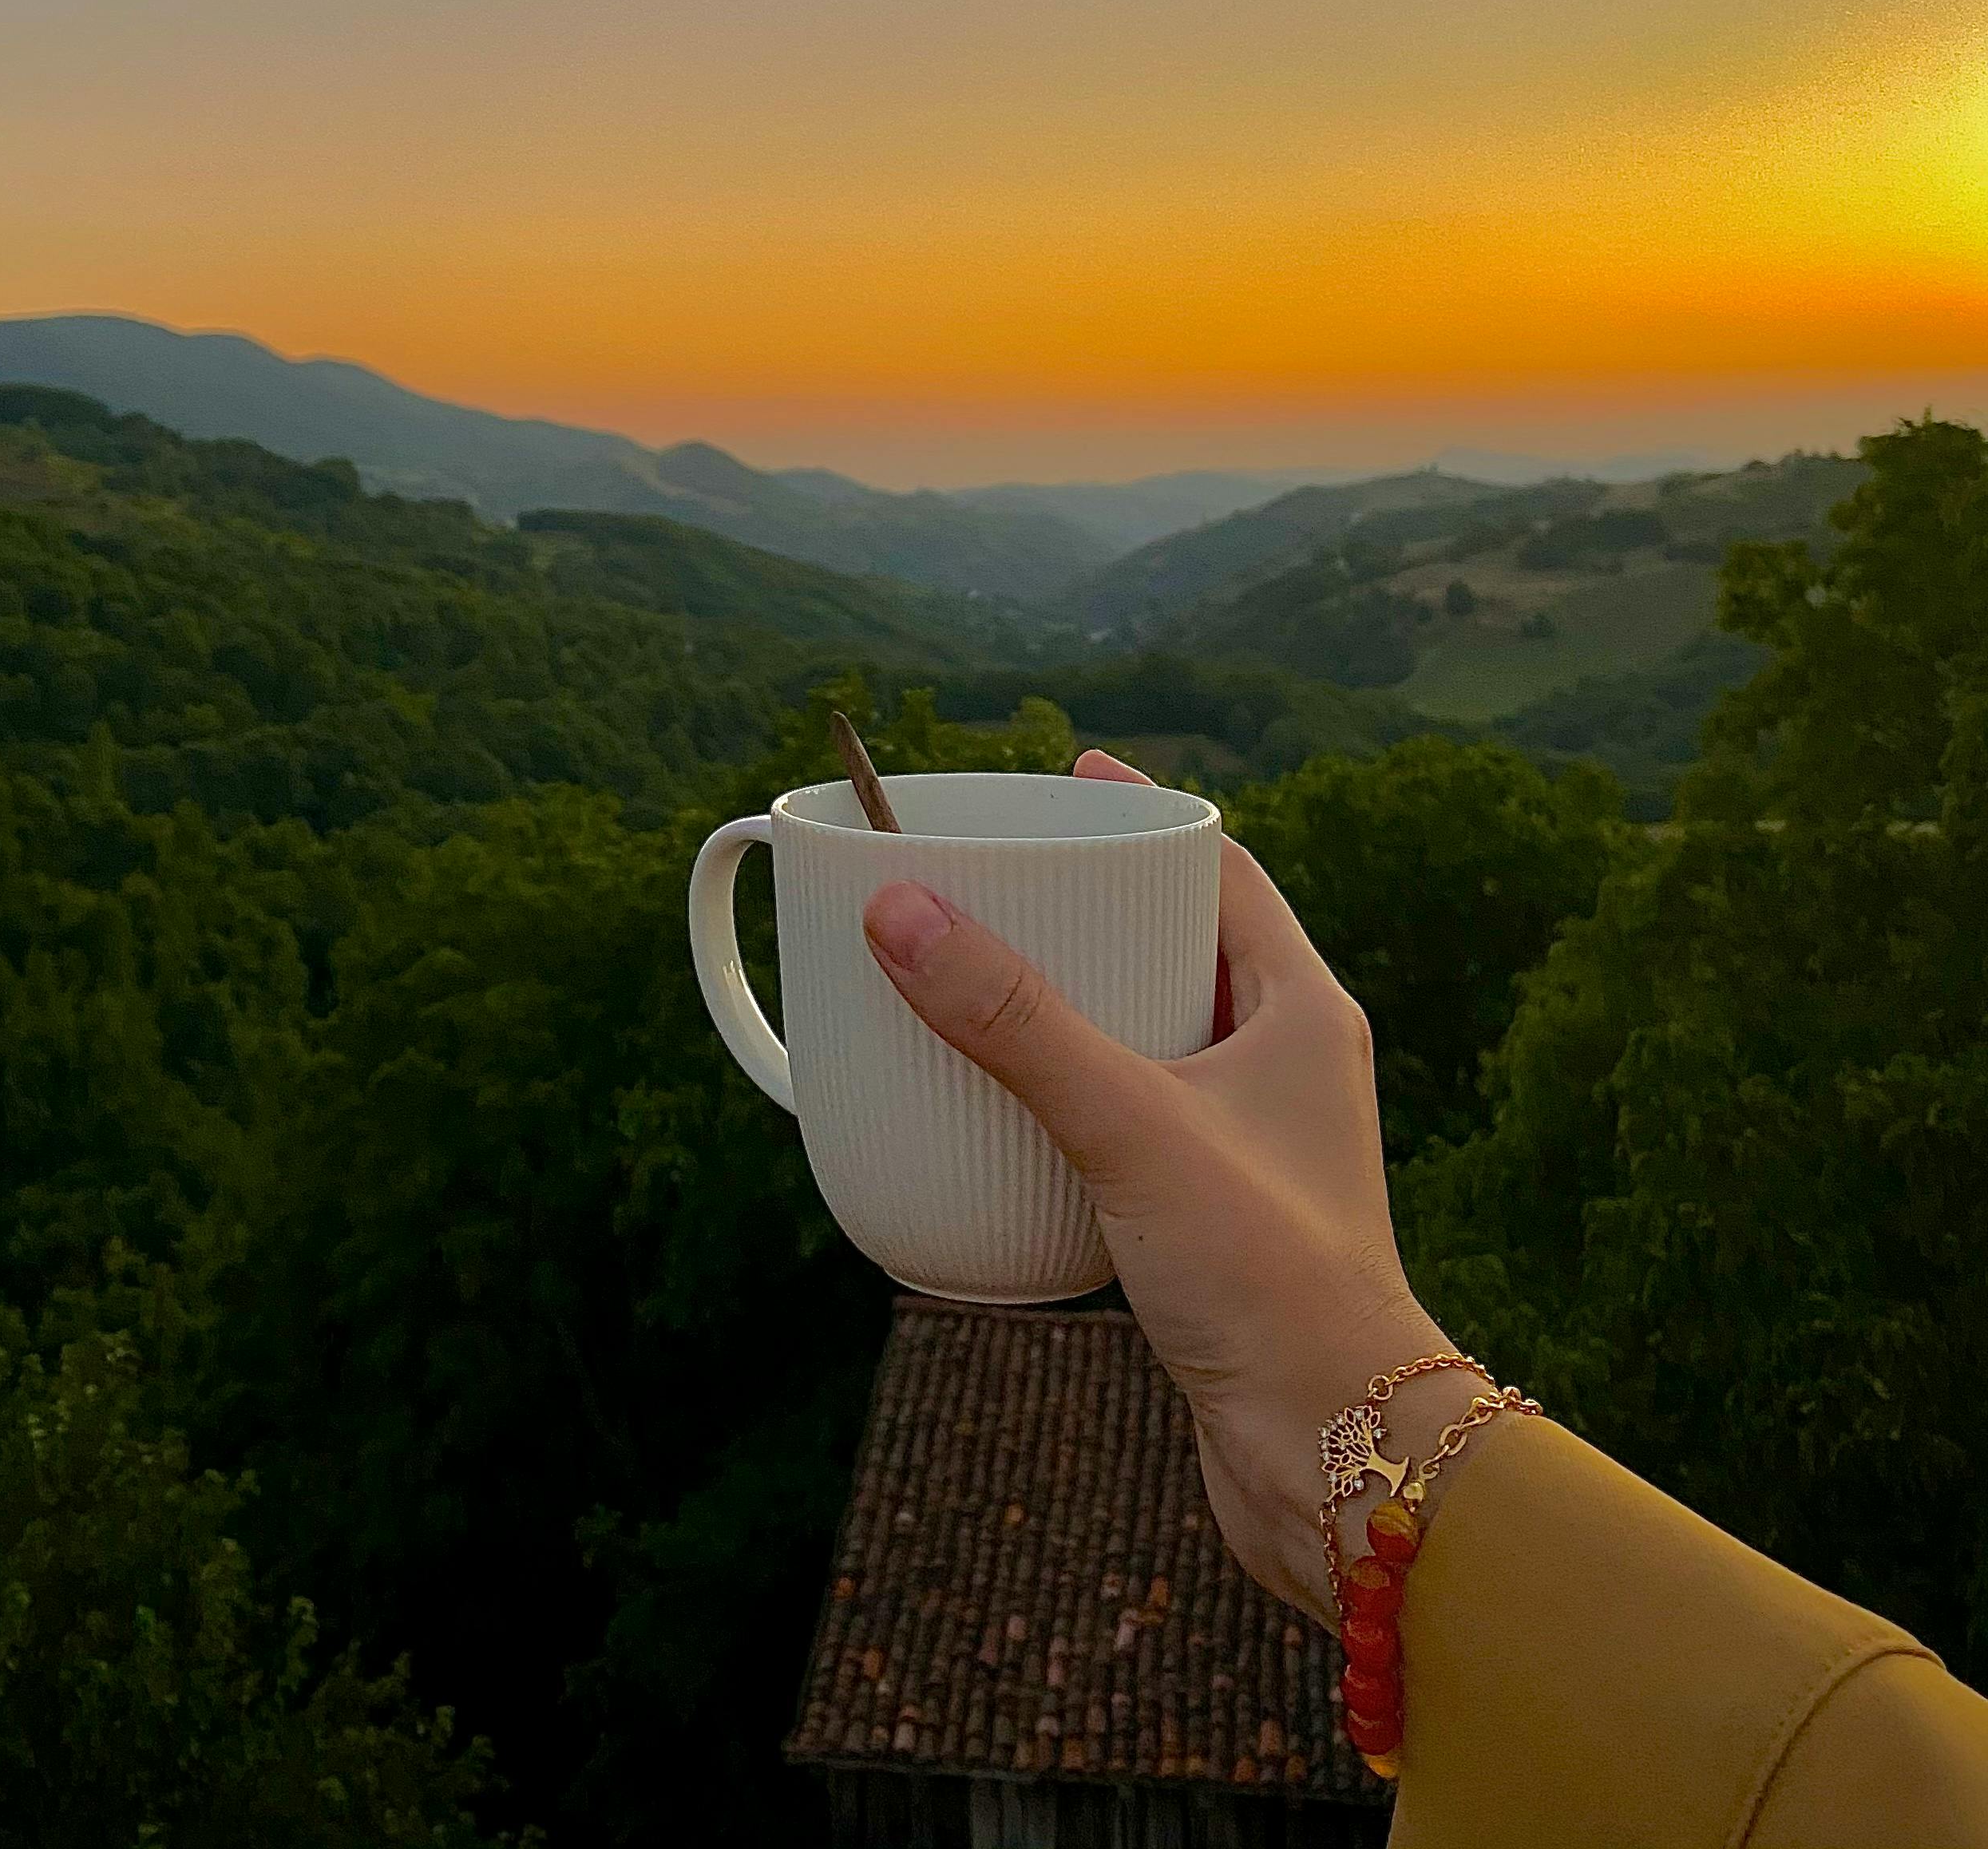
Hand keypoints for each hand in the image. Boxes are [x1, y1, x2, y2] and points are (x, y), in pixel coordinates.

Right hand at [861, 754, 1480, 1617]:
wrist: (1339, 1461)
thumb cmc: (1271, 1281)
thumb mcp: (1130, 1125)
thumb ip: (1017, 1021)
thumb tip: (902, 913)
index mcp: (1303, 1012)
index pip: (1225, 871)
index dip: (1147, 819)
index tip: (1073, 780)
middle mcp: (1288, 1069)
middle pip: (1183, 949)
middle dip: (1095, 912)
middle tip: (1001, 882)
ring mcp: (1253, 1150)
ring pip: (1154, 1043)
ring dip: (1076, 1012)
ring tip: (981, 984)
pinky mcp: (1214, 1225)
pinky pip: (1131, 1128)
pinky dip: (1068, 1106)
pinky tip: (1002, 1118)